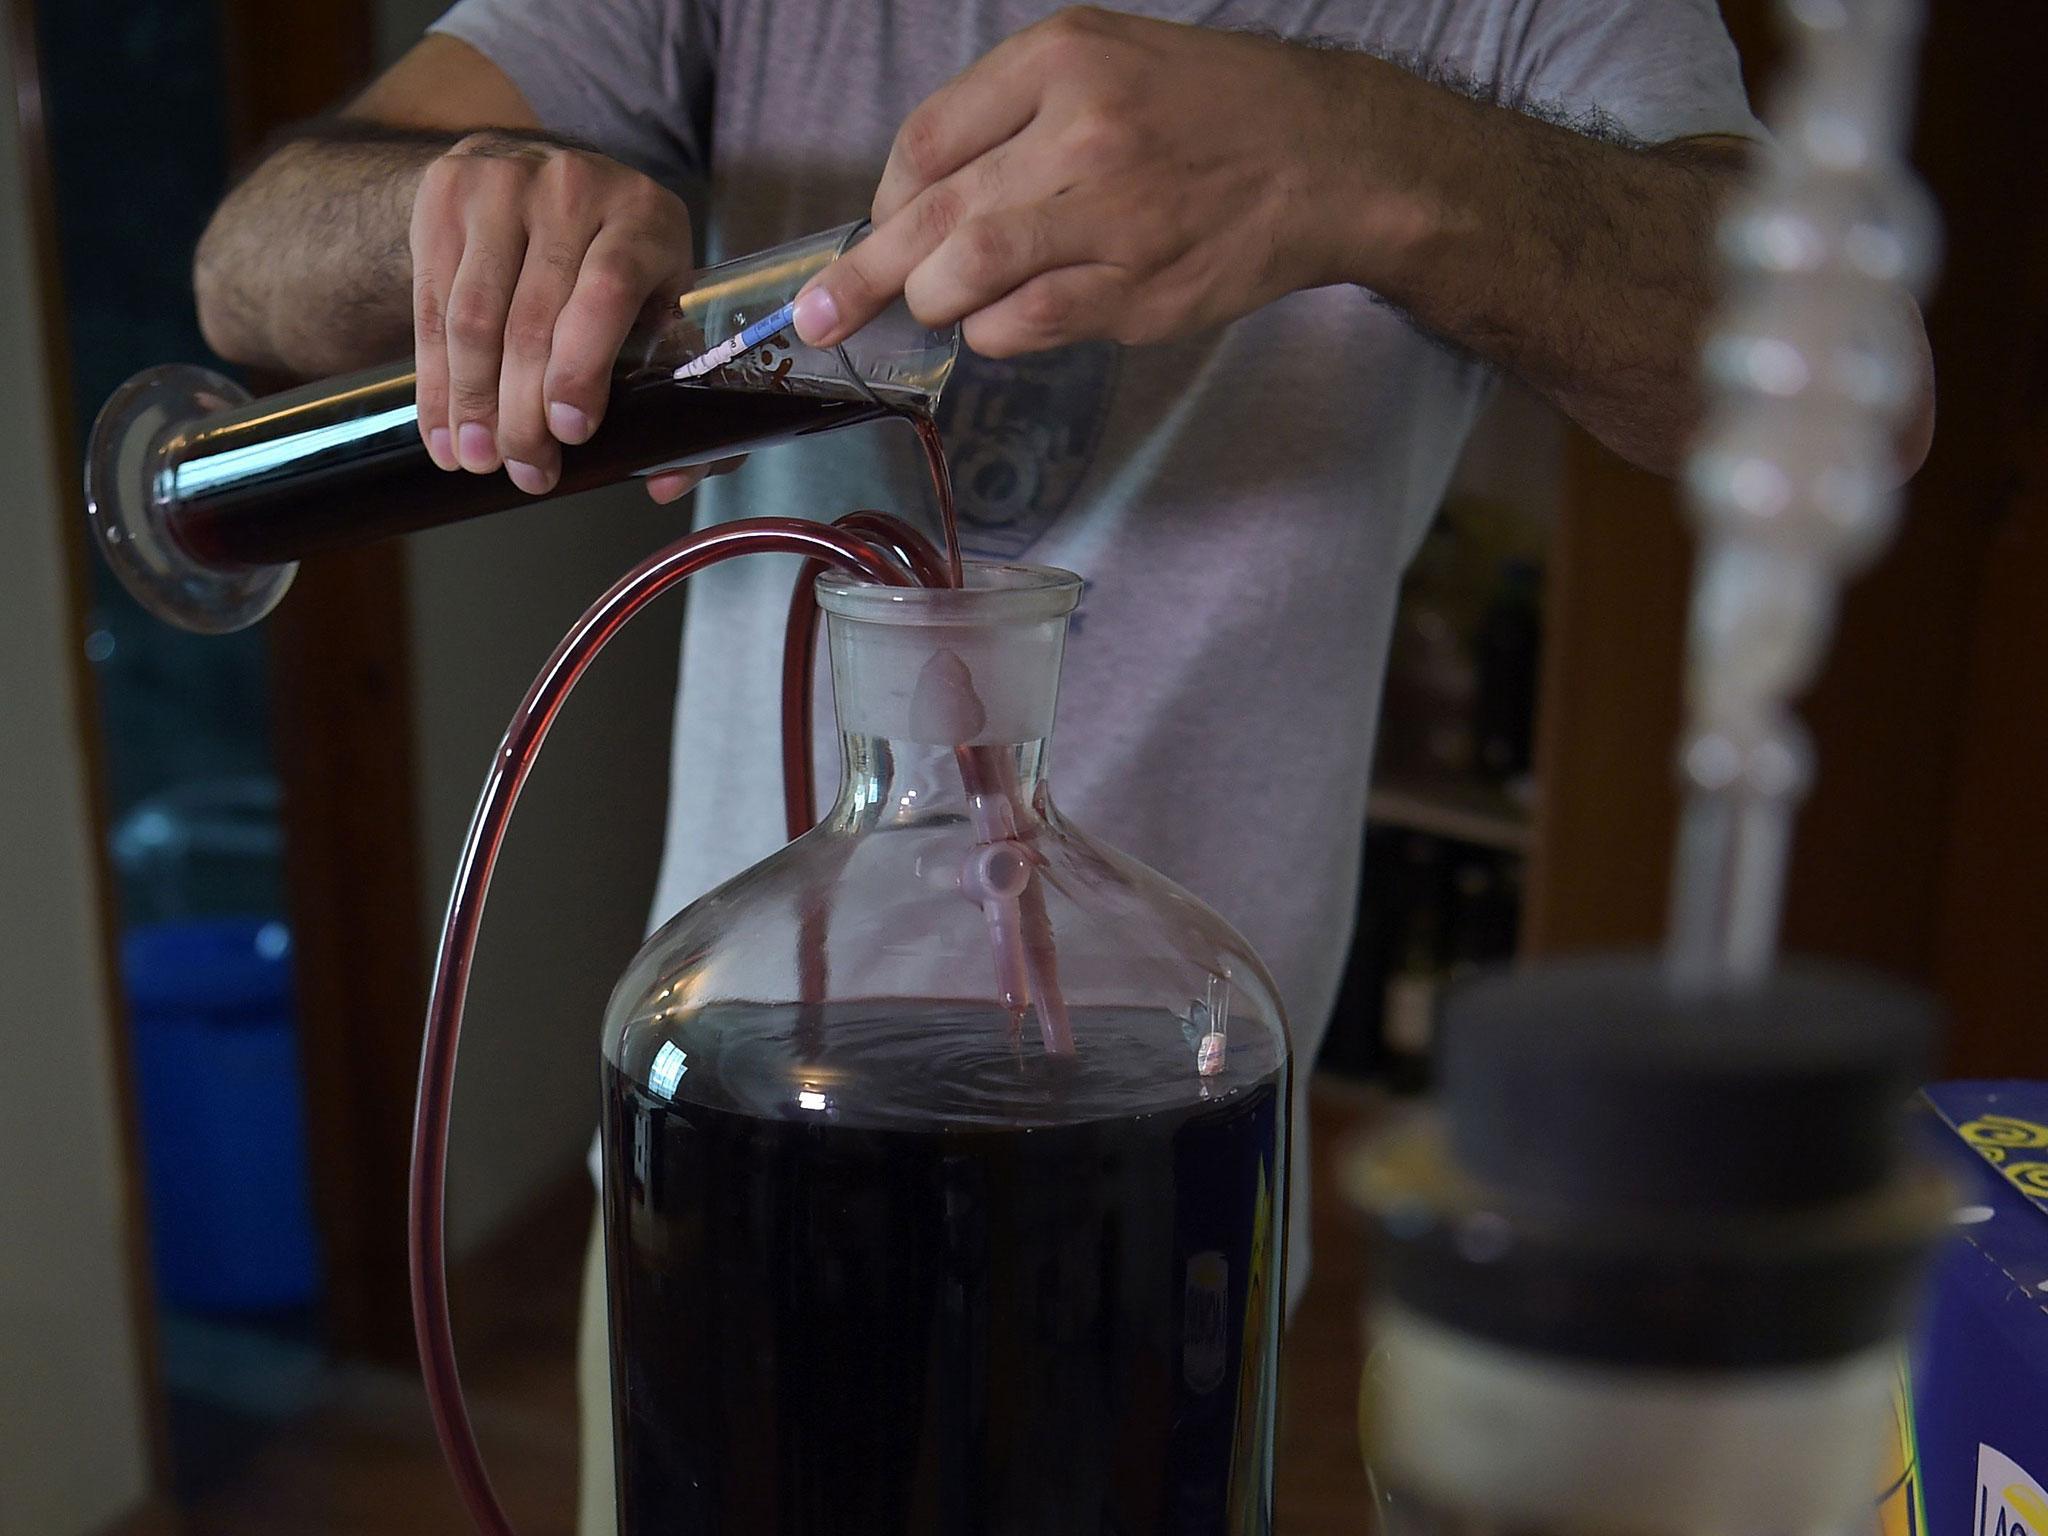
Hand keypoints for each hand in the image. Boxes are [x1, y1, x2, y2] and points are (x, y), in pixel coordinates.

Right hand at [410, 132, 705, 502]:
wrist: (534, 169)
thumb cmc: (617, 257)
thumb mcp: (665, 294)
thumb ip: (682, 385)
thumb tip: (665, 481)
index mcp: (642, 217)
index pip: (608, 291)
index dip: (582, 368)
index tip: (571, 432)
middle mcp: (571, 188)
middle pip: (533, 319)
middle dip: (523, 412)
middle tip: (527, 471)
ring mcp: (500, 185)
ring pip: (473, 318)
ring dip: (472, 403)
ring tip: (478, 461)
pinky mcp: (444, 196)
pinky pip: (431, 307)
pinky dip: (436, 381)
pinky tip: (445, 429)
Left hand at [791, 7, 1355, 357]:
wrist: (1328, 158)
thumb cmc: (1208, 111)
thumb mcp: (1106, 62)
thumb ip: (1010, 118)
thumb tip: (917, 202)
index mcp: (1063, 61)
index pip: (929, 138)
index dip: (887, 197)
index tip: (880, 225)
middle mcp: (1082, 132)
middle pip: (933, 215)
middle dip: (862, 277)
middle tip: (821, 317)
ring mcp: (1112, 216)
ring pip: (971, 275)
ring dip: (936, 302)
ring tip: (941, 305)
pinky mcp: (1137, 288)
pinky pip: (1028, 324)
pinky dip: (997, 331)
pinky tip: (1008, 320)